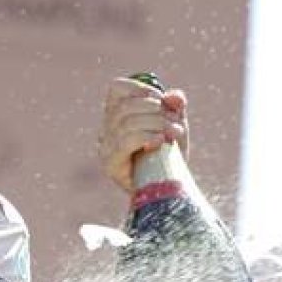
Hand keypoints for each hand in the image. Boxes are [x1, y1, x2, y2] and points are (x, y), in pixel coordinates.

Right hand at [97, 76, 188, 192]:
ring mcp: (105, 148)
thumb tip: (175, 96)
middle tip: (176, 122)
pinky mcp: (110, 164)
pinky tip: (161, 141)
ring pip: (127, 123)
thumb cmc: (169, 157)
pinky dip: (146, 136)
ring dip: (157, 123)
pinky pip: (125, 141)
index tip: (161, 99)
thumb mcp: (174, 127)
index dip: (140, 88)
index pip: (117, 89)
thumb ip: (175, 109)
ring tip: (175, 132)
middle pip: (126, 107)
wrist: (168, 192)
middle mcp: (106, 130)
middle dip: (156, 110)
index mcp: (116, 116)